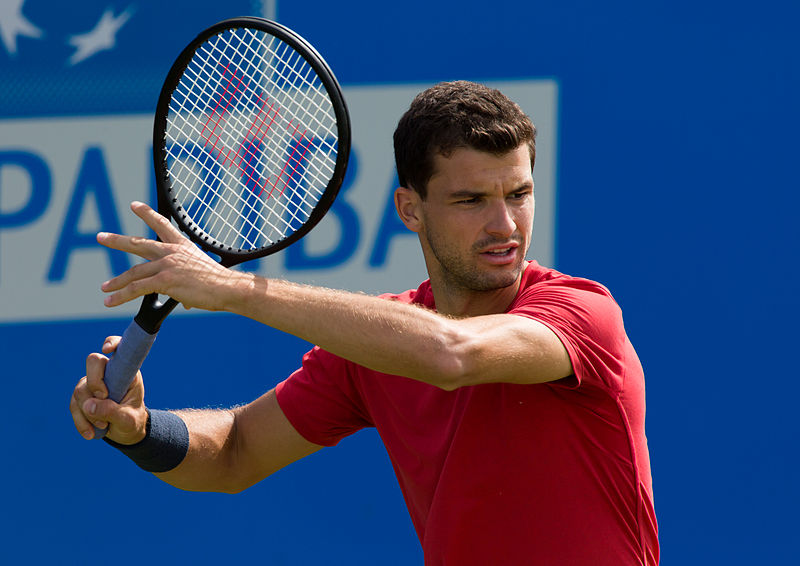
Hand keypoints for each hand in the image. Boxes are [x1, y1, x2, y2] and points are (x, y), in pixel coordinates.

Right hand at [69, 336, 147, 443]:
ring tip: (103, 426)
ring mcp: (92, 384)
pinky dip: (80, 421)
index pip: (119, 348)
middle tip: (104, 398)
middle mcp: (108, 373)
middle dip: (94, 382)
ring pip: (80, 389)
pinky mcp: (82, 398)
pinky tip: (90, 434)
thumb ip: (112, 411)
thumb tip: (89, 405)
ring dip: (89, 411)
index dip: (112, 342)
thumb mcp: (128, 419)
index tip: (107, 350)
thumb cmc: (132, 420)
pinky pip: (74, 405)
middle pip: (93, 363)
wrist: (126, 432)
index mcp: (125, 372)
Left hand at [98, 201, 251, 310]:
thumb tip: (184, 299)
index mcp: (182, 246)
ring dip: (117, 281)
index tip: (134, 205)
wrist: (227, 288)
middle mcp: (172, 252)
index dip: (147, 214)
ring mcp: (167, 265)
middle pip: (138, 243)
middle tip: (101, 236)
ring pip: (133, 272)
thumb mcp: (201, 275)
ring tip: (104, 287)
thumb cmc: (219, 283)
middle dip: (117, 240)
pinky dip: (121, 296)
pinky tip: (110, 301)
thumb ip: (186, 284)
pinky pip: (136, 288)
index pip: (162, 225)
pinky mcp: (164, 281)